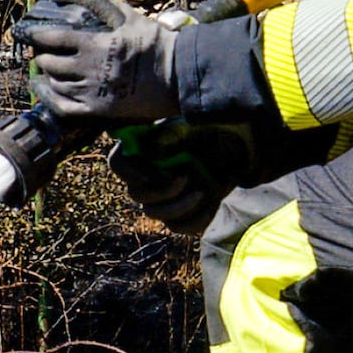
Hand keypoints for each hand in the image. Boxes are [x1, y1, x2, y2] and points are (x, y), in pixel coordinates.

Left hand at [13, 0, 179, 127]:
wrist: (178, 75)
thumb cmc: (152, 41)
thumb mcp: (125, 14)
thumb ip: (93, 1)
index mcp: (96, 45)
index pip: (51, 39)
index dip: (35, 35)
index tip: (28, 32)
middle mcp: (90, 70)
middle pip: (49, 63)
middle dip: (42, 55)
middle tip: (43, 50)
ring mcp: (92, 93)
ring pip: (54, 84)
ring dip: (46, 73)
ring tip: (48, 66)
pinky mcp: (97, 111)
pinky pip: (61, 107)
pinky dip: (47, 96)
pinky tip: (41, 87)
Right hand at [109, 114, 244, 237]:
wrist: (235, 147)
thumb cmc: (208, 132)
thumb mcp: (190, 127)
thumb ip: (170, 135)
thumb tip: (153, 153)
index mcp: (142, 151)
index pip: (117, 163)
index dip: (127, 171)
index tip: (146, 174)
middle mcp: (147, 176)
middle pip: (136, 194)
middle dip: (160, 191)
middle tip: (185, 178)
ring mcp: (163, 197)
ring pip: (154, 213)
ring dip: (177, 207)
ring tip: (201, 193)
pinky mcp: (182, 212)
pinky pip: (179, 226)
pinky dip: (194, 220)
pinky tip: (210, 205)